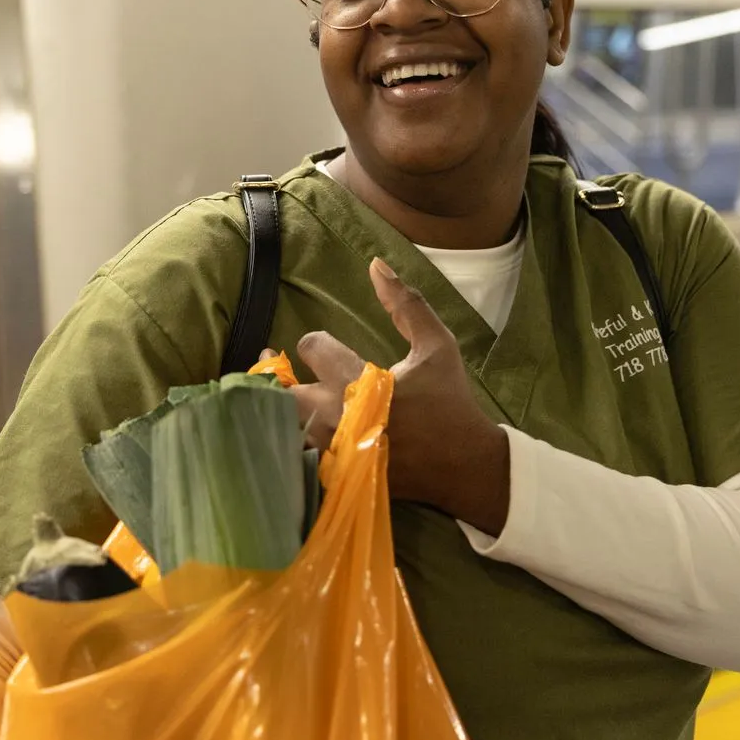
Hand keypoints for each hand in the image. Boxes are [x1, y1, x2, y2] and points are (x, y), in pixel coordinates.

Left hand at [288, 259, 510, 533]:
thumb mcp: (437, 345)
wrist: (463, 465)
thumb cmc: (449, 402)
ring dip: (280, 411)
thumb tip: (376, 264)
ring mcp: (332, 450)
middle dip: (276, 379)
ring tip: (280, 400)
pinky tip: (292, 434)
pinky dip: (289, 445)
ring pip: (283, 428)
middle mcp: (335, 416)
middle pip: (281, 394)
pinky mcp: (334, 475)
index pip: (312, 347)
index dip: (314, 343)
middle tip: (275, 368)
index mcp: (356, 381)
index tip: (321, 347)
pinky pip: (297, 459)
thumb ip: (406, 305)